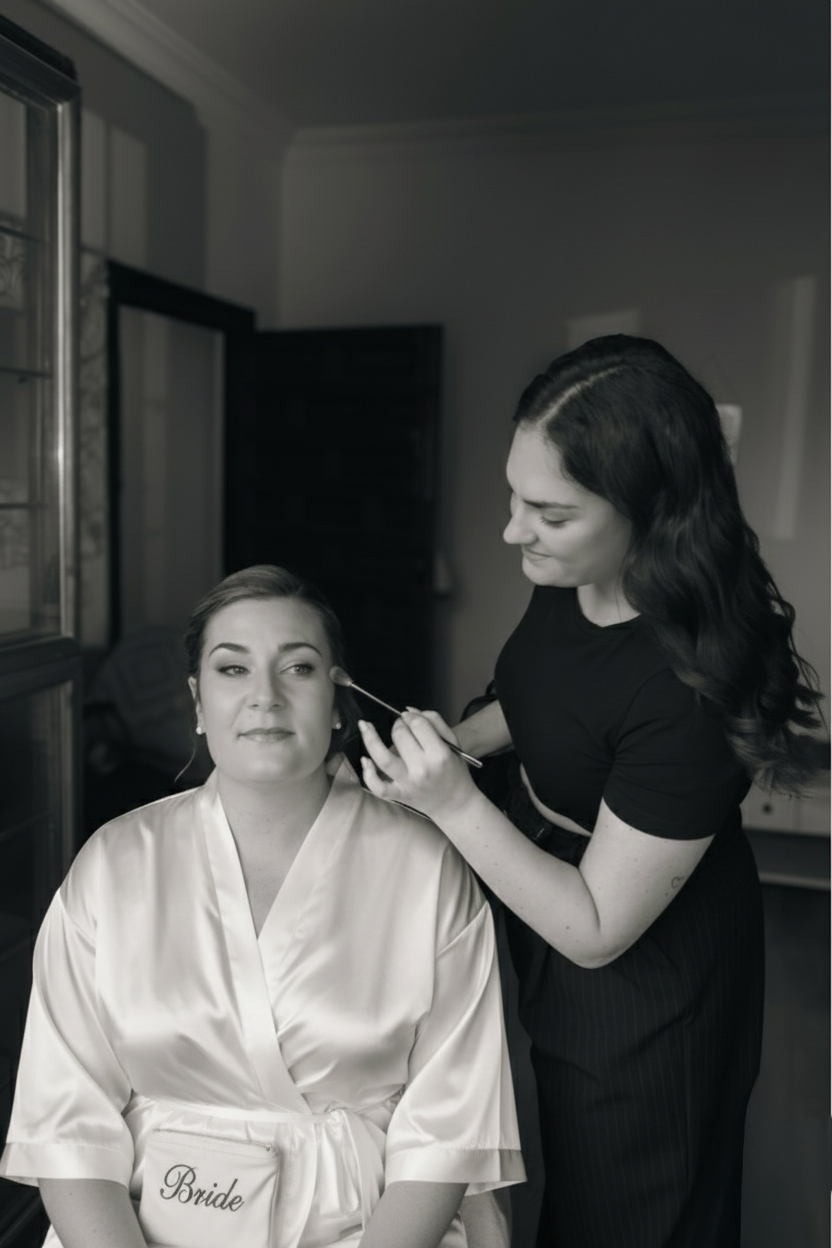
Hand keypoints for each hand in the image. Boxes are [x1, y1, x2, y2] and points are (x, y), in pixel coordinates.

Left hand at [359, 710, 477, 820]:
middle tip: (401, 726)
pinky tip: (365, 760)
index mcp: (439, 754)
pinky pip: (378, 786)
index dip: (411, 716)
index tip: (409, 717)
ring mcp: (408, 783)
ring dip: (370, 738)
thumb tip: (408, 710)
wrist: (455, 804)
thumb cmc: (455, 771)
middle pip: (400, 735)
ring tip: (365, 725)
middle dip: (398, 725)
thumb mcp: (453, 743)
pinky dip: (368, 774)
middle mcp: (422, 769)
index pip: (418, 725)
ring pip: (383, 758)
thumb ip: (435, 722)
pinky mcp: (399, 795)